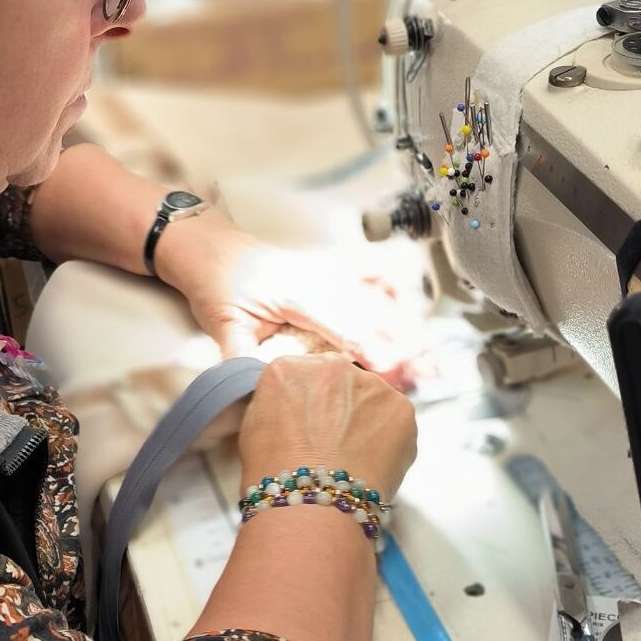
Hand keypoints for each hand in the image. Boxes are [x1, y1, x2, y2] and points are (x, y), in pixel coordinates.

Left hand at [154, 209, 422, 375]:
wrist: (207, 245)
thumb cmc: (214, 284)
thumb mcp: (222, 326)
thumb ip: (244, 361)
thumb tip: (263, 394)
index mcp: (297, 292)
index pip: (344, 325)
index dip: (371, 350)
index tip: (392, 373)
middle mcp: (320, 278)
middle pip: (372, 313)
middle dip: (403, 345)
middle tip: (430, 373)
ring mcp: (328, 270)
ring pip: (377, 298)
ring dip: (406, 325)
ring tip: (433, 352)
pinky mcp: (330, 269)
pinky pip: (370, 277)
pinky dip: (393, 291)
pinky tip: (412, 307)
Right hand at [237, 355, 416, 503]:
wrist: (311, 505)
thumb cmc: (273, 476)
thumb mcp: (254, 428)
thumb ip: (278, 405)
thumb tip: (295, 409)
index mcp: (288, 368)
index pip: (303, 378)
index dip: (308, 407)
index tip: (309, 429)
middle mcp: (331, 365)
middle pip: (339, 382)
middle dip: (338, 408)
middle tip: (333, 446)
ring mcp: (370, 384)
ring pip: (370, 400)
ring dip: (365, 422)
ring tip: (353, 461)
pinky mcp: (400, 407)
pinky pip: (395, 421)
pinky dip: (388, 441)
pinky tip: (371, 465)